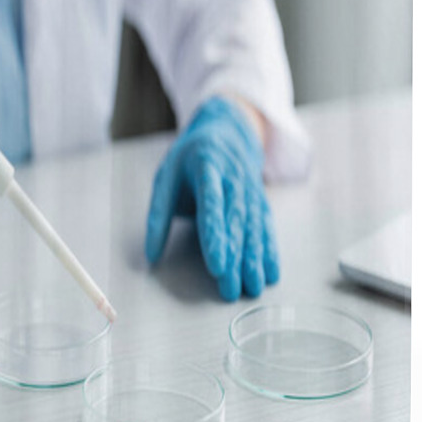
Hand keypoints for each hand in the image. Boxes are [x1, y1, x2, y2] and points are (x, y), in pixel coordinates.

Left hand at [145, 96, 279, 300]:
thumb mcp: (166, 177)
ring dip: (254, 260)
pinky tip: (271, 274)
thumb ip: (157, 216)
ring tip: (252, 288)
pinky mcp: (261, 202)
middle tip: (230, 288)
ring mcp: (251, 192)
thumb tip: (151, 255)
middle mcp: (235, 180)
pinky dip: (270, 252)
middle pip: (236, 224)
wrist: (228, 132)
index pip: (212, 206)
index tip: (216, 265)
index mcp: (208, 169)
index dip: (215, 236)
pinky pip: (267, 229)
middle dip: (235, 258)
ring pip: (254, 229)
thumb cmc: (190, 159)